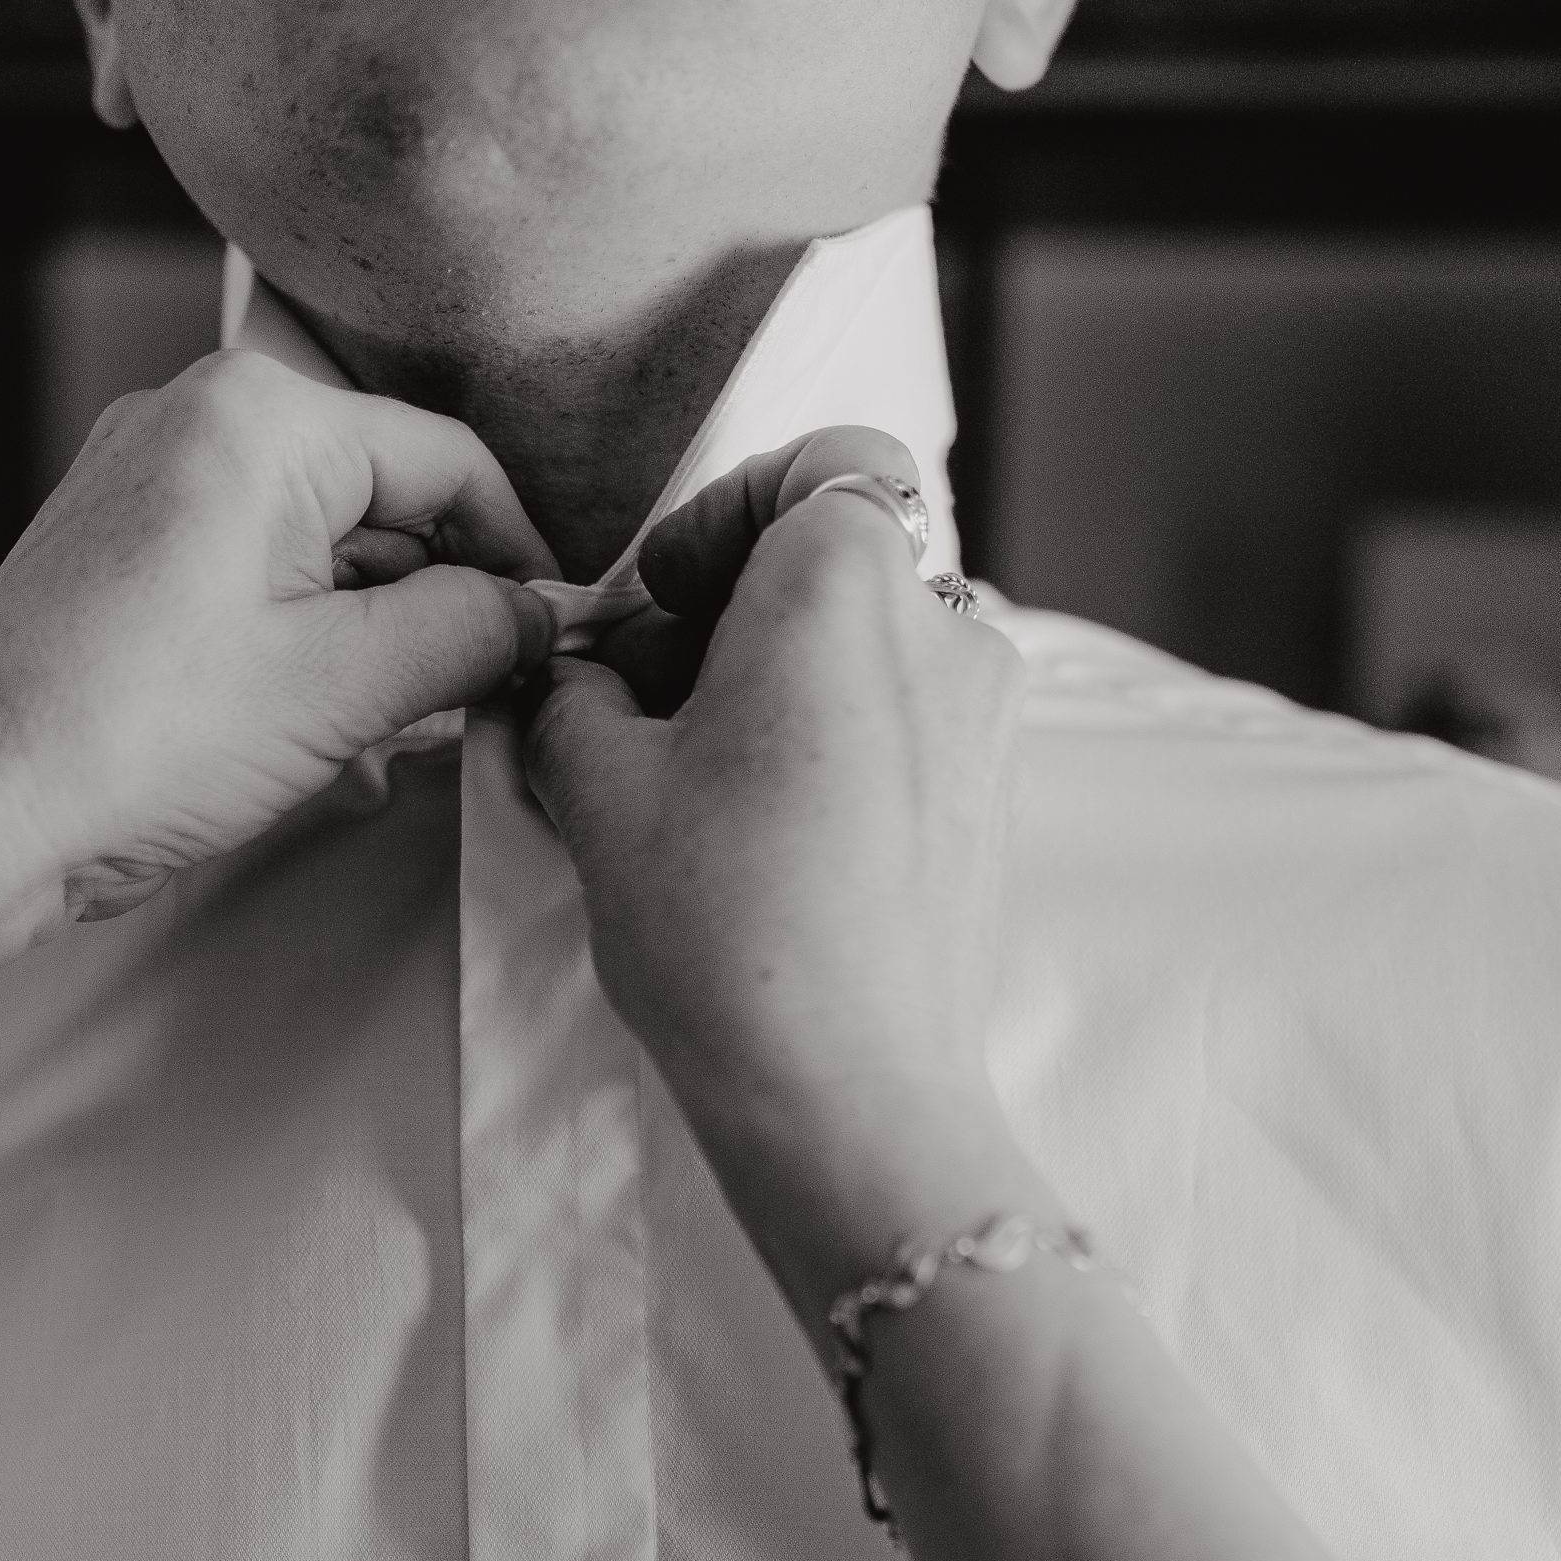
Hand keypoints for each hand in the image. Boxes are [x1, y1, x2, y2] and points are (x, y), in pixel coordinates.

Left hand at [0, 348, 557, 946]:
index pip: (447, 462)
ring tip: (392, 747)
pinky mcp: (122, 565)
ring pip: (321, 558)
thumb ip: (464, 636)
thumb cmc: (125, 741)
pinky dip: (306, 661)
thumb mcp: (340, 688)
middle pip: (382, 504)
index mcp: (256, 417)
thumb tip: (533, 620)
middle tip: (481, 708)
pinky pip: (255, 592)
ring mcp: (148, 493)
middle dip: (440, 610)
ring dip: (376, 651)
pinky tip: (324, 753)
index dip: (519, 555)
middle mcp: (194, 425)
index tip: (557, 635)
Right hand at [520, 430, 1040, 1332]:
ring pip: (869, 656)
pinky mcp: (988, 811)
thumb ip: (574, 702)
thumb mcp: (599, 792)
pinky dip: (829, 754)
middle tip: (643, 705)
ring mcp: (983, 726)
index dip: (724, 517)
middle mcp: (943, 630)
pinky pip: (901, 736)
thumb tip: (572, 683)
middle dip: (735, 616)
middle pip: (839, 565)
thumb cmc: (724, 927)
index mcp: (848, 580)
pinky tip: (755, 843)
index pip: (817, 465)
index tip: (660, 599)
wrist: (847, 1095)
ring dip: (779, 691)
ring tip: (688, 788)